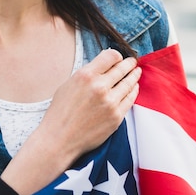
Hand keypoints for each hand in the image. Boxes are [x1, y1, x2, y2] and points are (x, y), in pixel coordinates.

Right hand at [1, 49, 140, 194]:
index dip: (117, 55)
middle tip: (132, 62)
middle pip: (122, 68)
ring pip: (129, 83)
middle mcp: (100, 87)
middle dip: (129, 63)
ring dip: (134, 76)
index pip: (111, 56)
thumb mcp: (68, 85)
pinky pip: (130, 99)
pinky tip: (134, 88)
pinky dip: (133, 91)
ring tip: (136, 72)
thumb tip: (102, 66)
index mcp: (86, 75)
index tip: (118, 57)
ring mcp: (110, 102)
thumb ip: (86, 74)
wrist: (59, 139)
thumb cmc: (60, 112)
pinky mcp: (116, 116)